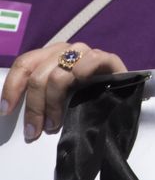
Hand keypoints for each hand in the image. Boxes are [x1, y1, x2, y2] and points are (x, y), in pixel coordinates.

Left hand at [1, 43, 126, 141]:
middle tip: (34, 130)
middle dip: (34, 107)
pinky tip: (81, 83)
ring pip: (59, 75)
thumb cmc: (82, 96)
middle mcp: (67, 50)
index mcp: (50, 55)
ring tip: (55, 123)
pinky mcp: (108, 59)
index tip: (6, 110)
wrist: (118, 97)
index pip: (25, 63)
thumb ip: (38, 93)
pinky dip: (83, 71)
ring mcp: (87, 53)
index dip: (12, 86)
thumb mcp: (53, 93)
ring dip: (53, 103)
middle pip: (39, 76)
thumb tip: (11, 108)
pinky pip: (92, 60)